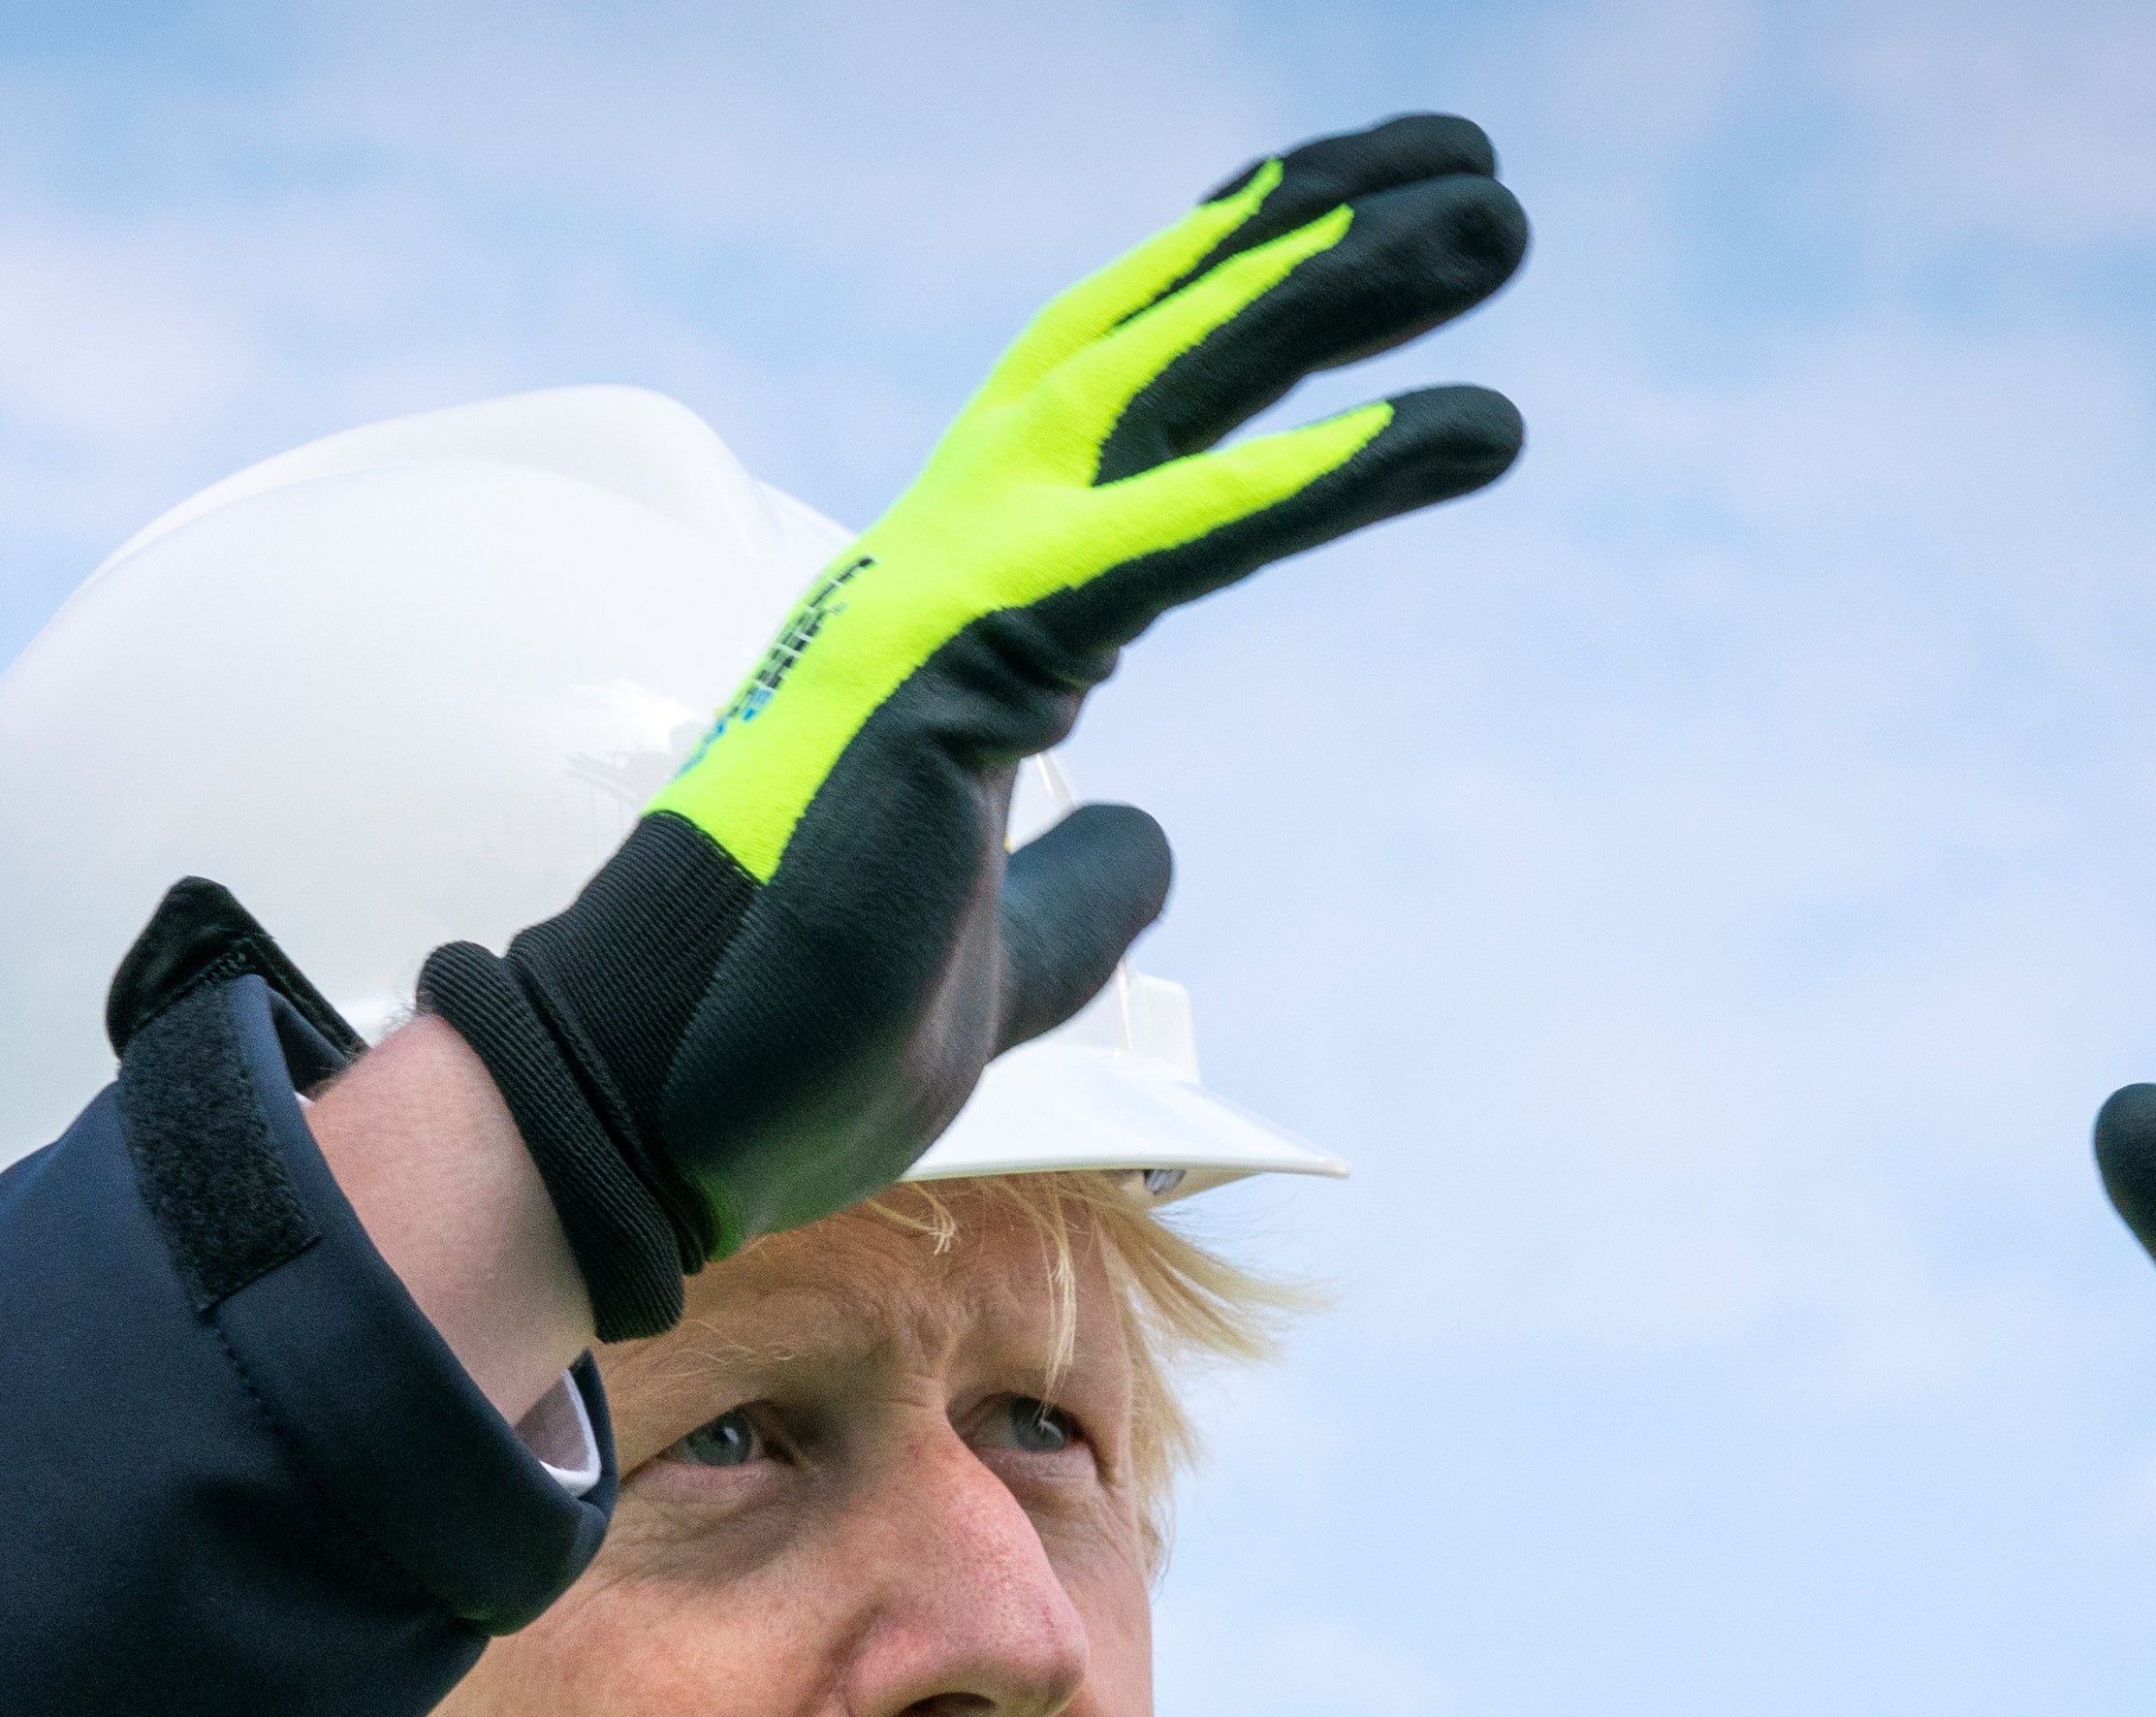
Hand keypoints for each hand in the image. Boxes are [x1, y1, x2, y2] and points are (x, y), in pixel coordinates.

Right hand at [417, 116, 1527, 1335]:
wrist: (662, 1105)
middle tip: (1469, 172)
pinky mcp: (963, 663)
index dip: (1222, 303)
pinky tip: (1461, 428)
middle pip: (1142, 341)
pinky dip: (1321, 473)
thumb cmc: (797, 1030)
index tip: (1350, 235)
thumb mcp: (1003, 953)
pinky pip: (1175, 539)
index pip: (1101, 406)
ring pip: (1161, 385)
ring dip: (1334, 287)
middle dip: (1304, 239)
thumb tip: (1153, 841)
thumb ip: (1081, 877)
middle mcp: (937, 562)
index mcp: (945, 613)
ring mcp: (940, 595)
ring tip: (1492, 219)